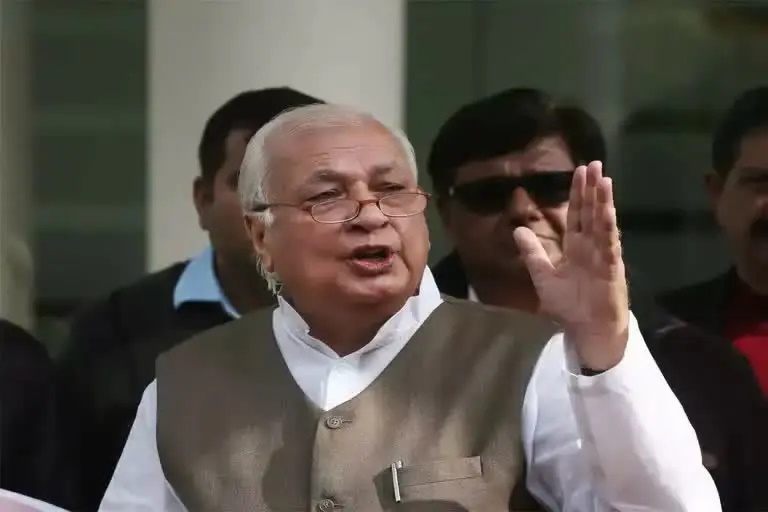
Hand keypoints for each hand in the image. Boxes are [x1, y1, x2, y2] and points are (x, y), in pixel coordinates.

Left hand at [513, 161, 628, 369]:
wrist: (587, 330)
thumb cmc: (568, 306)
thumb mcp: (543, 277)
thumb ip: (533, 253)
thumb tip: (517, 231)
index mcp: (576, 247)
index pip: (576, 215)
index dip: (577, 194)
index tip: (578, 172)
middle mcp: (591, 246)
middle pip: (590, 212)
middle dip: (591, 189)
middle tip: (593, 164)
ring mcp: (603, 255)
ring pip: (602, 223)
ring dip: (603, 201)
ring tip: (603, 179)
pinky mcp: (611, 267)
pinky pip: (609, 244)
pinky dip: (608, 226)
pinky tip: (607, 210)